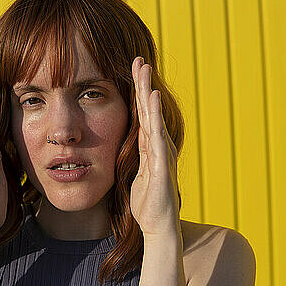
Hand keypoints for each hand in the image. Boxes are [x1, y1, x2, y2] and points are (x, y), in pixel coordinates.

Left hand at [129, 57, 180, 239]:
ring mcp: (162, 156)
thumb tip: (123, 139)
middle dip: (143, 84)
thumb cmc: (146, 200)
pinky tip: (151, 101)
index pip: (142, 114)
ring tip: (144, 73)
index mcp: (148, 146)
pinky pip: (157, 141)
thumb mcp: (133, 170)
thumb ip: (131, 153)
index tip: (131, 68)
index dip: (137, 91)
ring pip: (154, 120)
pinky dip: (155, 120)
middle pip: (149, 111)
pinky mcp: (162, 169)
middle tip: (139, 60)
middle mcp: (158, 147)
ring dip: (149, 96)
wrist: (157, 226)